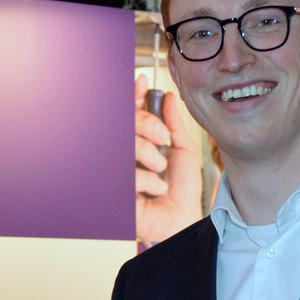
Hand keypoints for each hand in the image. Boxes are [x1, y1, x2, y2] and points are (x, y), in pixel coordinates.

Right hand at [135, 74, 202, 242]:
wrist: (183, 218)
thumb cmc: (182, 190)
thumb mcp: (183, 151)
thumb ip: (174, 124)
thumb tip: (168, 97)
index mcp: (142, 141)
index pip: (132, 113)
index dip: (134, 96)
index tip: (142, 81)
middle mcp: (128, 153)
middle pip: (126, 123)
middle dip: (146, 124)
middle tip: (162, 138)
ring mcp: (120, 170)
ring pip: (126, 145)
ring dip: (149, 155)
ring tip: (161, 171)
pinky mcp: (116, 189)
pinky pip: (127, 173)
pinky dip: (148, 180)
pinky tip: (157, 190)